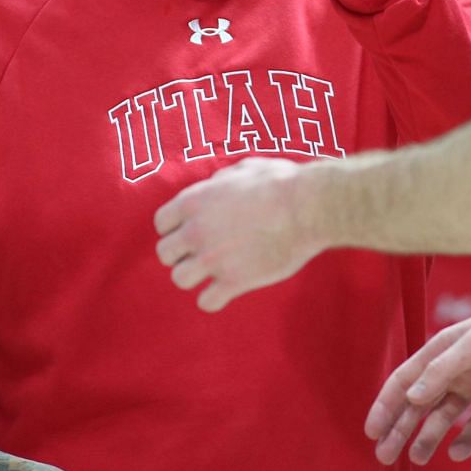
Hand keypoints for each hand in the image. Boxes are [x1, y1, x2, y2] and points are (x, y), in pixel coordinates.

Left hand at [154, 158, 319, 311]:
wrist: (309, 207)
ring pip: (180, 279)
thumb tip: (215, 185)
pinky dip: (214, 299)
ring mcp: (213, 258)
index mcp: (194, 201)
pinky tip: (228, 289)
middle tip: (203, 252)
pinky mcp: (234, 281)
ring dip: (195, 277)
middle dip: (182, 254)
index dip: (176, 228)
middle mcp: (196, 231)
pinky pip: (206, 302)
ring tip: (214, 272)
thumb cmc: (281, 183)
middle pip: (165, 253)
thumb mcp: (244, 168)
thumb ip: (221, 180)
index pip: (161, 224)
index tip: (191, 231)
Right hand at [365, 292, 470, 464]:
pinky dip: (467, 440)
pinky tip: (456, 453)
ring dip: (428, 437)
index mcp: (442, 350)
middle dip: (400, 429)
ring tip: (416, 459)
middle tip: (384, 456)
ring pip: (445, 418)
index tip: (372, 431)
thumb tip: (412, 396)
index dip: (386, 405)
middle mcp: (456, 370)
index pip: (405, 380)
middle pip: (420, 404)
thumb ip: (443, 368)